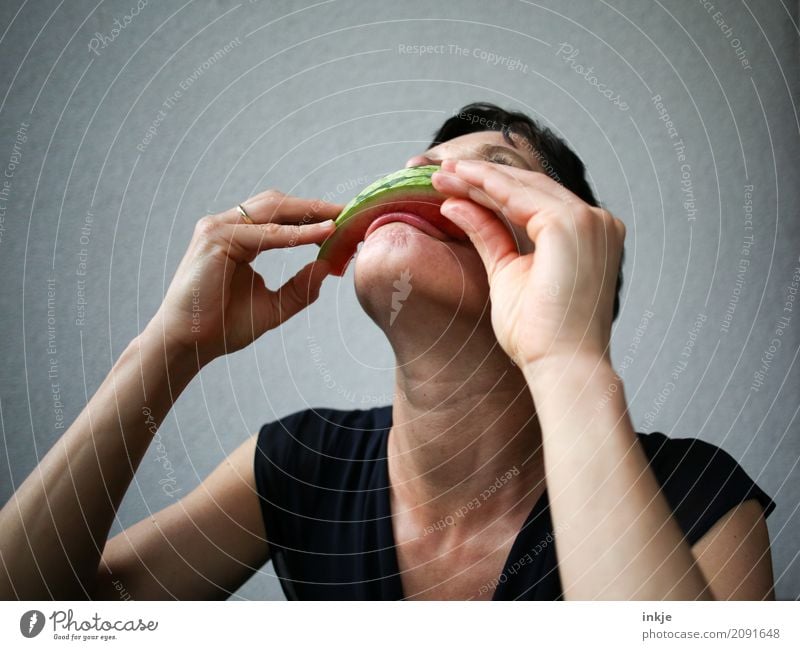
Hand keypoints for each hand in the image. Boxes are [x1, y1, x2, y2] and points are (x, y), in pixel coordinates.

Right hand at [147, 190, 341, 366]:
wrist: (189, 344)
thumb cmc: (223, 327)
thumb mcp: (273, 307)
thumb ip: (299, 288)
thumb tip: (328, 267)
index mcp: (238, 237)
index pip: (280, 217)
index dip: (312, 216)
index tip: (344, 221)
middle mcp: (227, 226)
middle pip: (278, 204)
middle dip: (315, 207)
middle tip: (349, 212)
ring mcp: (218, 228)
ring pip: (273, 210)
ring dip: (310, 213)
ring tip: (340, 218)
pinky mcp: (215, 238)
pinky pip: (265, 233)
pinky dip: (296, 234)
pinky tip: (322, 235)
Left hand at [431, 159, 624, 373]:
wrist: (561, 365)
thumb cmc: (540, 334)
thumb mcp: (507, 273)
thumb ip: (489, 236)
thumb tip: (456, 206)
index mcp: (587, 236)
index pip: (534, 202)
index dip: (492, 191)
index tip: (455, 187)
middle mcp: (595, 223)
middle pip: (529, 189)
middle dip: (482, 179)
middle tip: (442, 173)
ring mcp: (587, 221)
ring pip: (522, 187)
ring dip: (478, 177)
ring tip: (442, 175)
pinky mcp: (569, 224)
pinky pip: (518, 195)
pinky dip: (486, 185)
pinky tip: (458, 181)